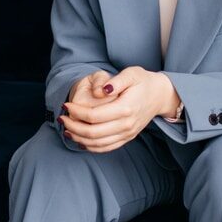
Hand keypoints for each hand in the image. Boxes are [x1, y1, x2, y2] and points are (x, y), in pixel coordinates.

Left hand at [58, 66, 180, 153]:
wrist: (160, 95)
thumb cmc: (143, 81)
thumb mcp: (131, 74)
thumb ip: (115, 81)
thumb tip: (102, 90)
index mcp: (126, 108)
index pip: (94, 116)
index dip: (77, 112)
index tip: (66, 105)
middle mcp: (126, 124)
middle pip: (93, 133)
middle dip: (73, 127)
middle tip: (62, 118)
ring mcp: (127, 133)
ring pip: (98, 143)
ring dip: (79, 138)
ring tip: (66, 129)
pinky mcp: (127, 138)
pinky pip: (106, 148)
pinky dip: (90, 146)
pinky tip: (79, 140)